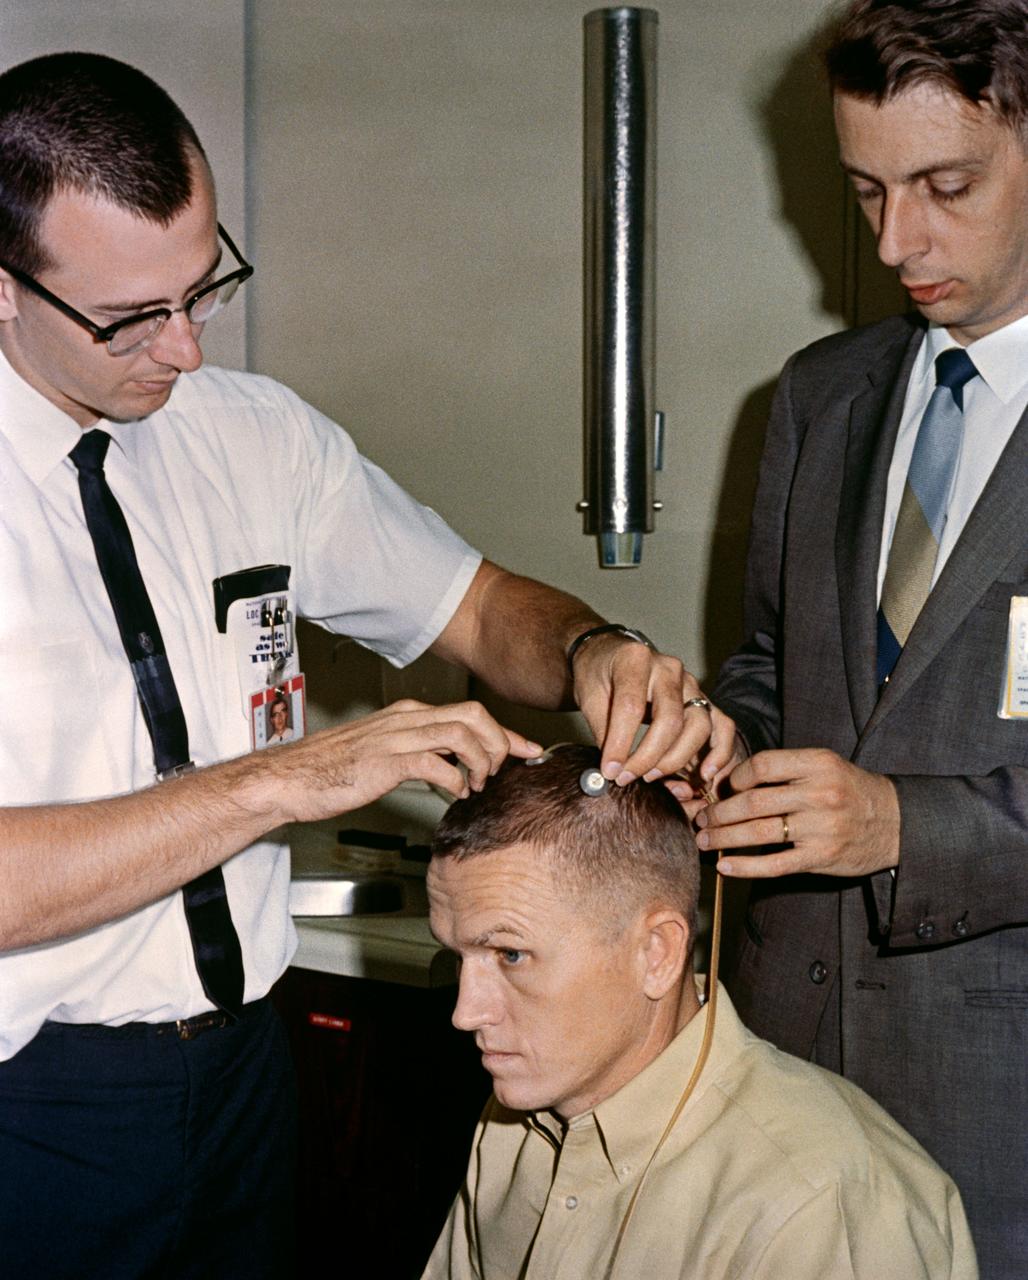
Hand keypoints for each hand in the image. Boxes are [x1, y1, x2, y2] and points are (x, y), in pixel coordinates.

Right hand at [262, 699, 541, 823]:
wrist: (289, 778)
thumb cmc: (332, 770)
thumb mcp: (384, 752)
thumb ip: (418, 752)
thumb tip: (452, 766)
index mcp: (408, 714)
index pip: (469, 713)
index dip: (505, 732)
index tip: (527, 749)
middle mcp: (406, 719)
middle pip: (475, 716)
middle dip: (500, 742)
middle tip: (504, 770)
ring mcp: (396, 737)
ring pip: (462, 735)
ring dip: (481, 762)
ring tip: (477, 785)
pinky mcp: (386, 760)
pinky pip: (436, 762)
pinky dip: (455, 779)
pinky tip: (455, 793)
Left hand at [571, 636, 739, 785]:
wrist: (612, 657)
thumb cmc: (599, 675)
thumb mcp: (590, 697)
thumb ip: (603, 731)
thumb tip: (612, 771)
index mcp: (636, 659)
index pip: (632, 706)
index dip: (621, 743)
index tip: (610, 770)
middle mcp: (669, 668)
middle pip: (670, 719)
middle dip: (649, 756)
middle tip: (627, 777)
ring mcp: (691, 683)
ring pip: (698, 726)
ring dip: (676, 759)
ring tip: (650, 776)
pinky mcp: (703, 699)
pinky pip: (722, 726)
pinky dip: (718, 752)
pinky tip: (705, 774)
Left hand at [694, 747, 899, 877]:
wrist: (894, 822)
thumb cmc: (848, 790)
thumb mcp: (824, 766)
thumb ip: (784, 771)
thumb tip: (729, 784)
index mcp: (818, 764)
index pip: (763, 766)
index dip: (736, 777)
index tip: (724, 788)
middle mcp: (820, 794)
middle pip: (753, 802)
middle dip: (719, 812)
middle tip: (701, 818)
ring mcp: (821, 828)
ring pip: (758, 833)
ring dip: (723, 838)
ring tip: (704, 840)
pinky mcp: (821, 857)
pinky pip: (774, 864)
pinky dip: (744, 867)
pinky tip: (724, 866)